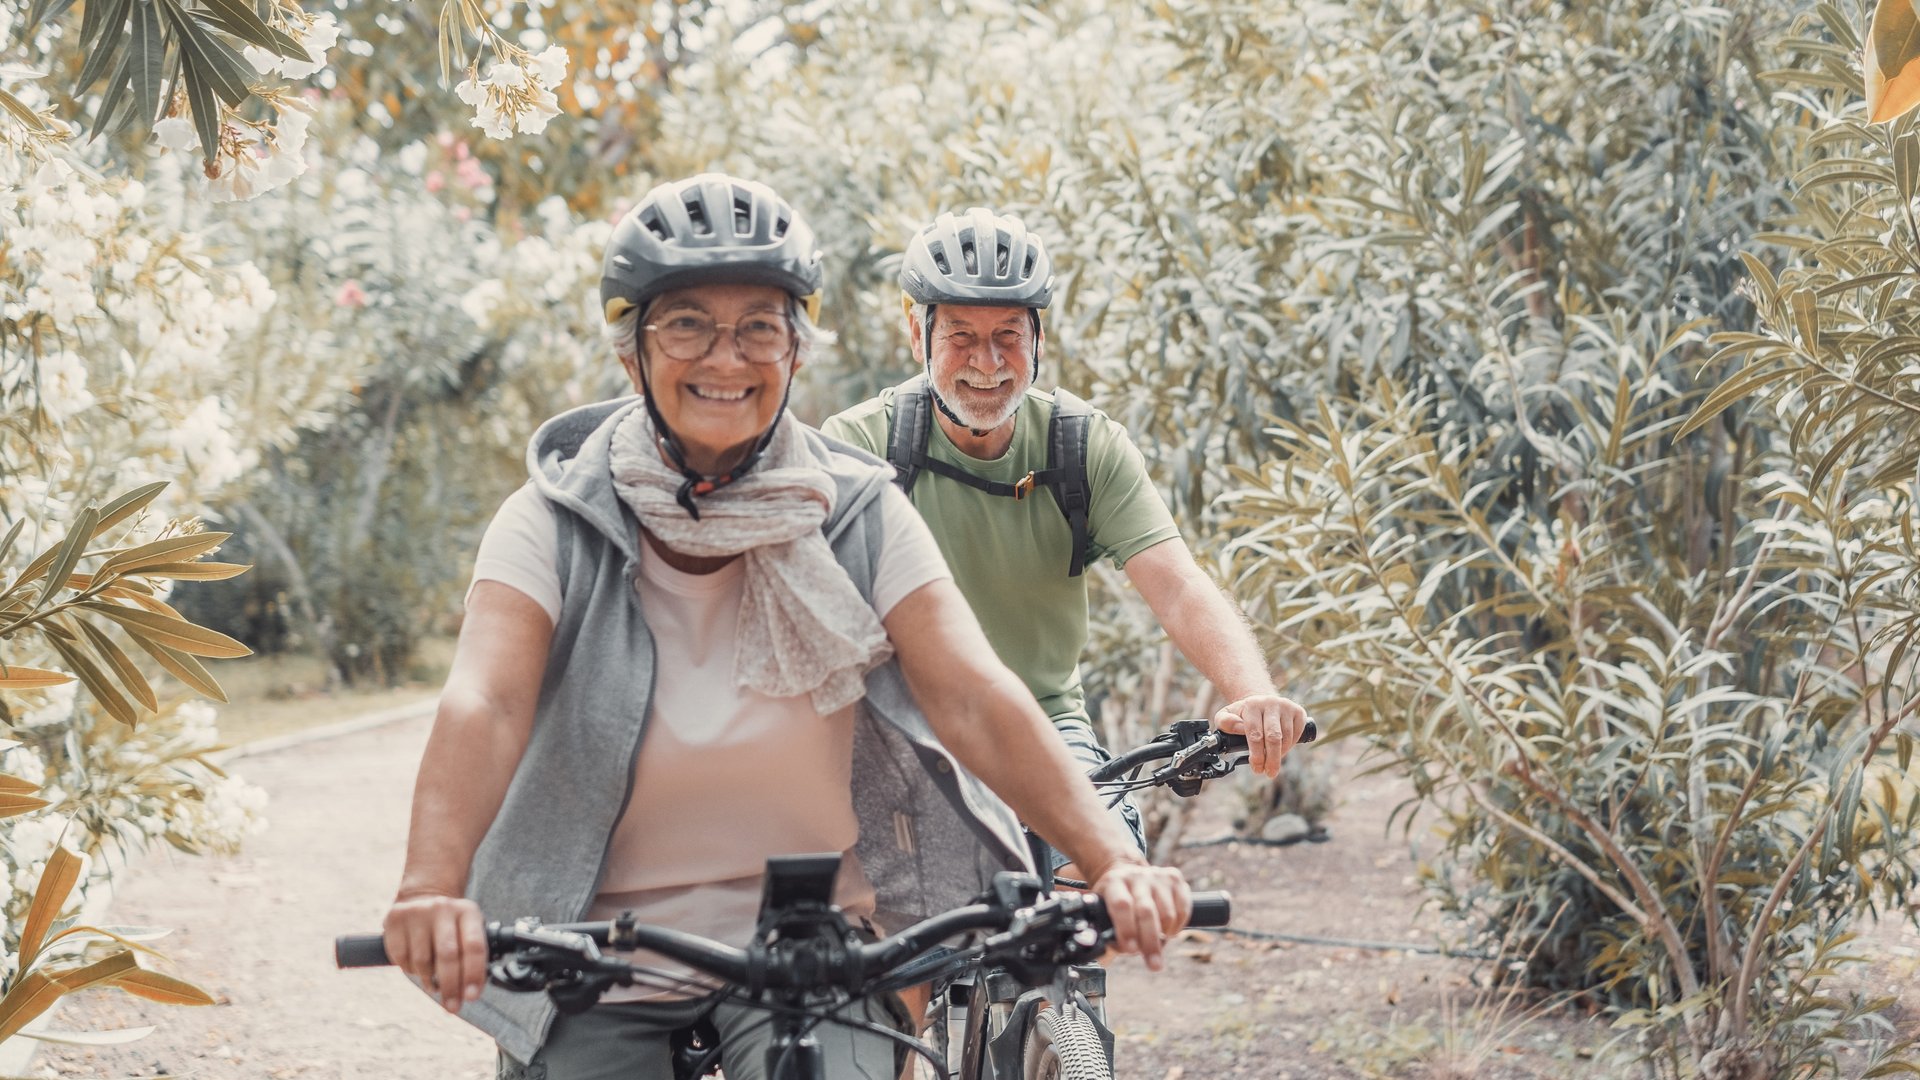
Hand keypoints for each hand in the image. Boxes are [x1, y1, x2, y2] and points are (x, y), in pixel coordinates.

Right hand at [384, 891, 487, 1012]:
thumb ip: (472, 956)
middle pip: (448, 956)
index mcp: (467, 911)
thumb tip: (472, 992)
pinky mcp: (396, 918)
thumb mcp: (467, 930)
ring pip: (423, 961)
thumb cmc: (450, 926)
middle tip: (452, 1007)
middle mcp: (443, 907)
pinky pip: (401, 958)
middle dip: (451, 987)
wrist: (422, 899)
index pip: (474, 946)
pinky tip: (416, 967)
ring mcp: (418, 911)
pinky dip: (410, 970)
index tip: (472, 997)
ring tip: (432, 983)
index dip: (473, 974)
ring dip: (428, 980)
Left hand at [1086, 856, 1189, 971]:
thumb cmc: (1115, 904)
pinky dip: (1177, 927)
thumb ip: (1108, 933)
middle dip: (1150, 942)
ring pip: (1167, 914)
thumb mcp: (1104, 913)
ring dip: (1164, 935)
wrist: (1128, 876)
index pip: (1121, 905)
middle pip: (1146, 911)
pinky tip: (1167, 930)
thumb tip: (1120, 950)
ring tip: (1155, 940)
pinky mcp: (1175, 878)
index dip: (1127, 929)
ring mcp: (1157, 876)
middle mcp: (1136, 876)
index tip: (1130, 950)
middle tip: (1153, 964)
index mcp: (1113, 883)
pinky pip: (1183, 910)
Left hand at [1213, 694, 1308, 777]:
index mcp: (1252, 705)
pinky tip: (1282, 749)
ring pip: (1287, 738)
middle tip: (1269, 772)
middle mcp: (1270, 703)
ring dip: (1280, 754)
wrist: (1262, 703)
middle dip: (1271, 759)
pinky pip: (1297, 734)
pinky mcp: (1298, 711)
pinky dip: (1290, 746)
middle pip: (1273, 737)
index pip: (1255, 734)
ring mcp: (1286, 706)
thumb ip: (1225, 723)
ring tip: (1272, 762)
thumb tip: (1240, 729)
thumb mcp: (1227, 716)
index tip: (1256, 767)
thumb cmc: (1243, 715)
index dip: (1256, 754)